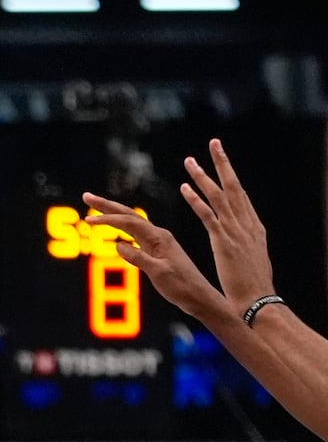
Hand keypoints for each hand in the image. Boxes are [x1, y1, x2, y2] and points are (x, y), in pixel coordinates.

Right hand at [83, 192, 226, 320]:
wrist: (198, 296)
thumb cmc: (181, 286)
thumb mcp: (159, 273)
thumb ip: (139, 258)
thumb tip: (119, 246)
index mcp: (159, 238)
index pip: (128, 222)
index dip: (107, 219)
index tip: (87, 220)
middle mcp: (158, 236)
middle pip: (128, 215)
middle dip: (106, 206)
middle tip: (87, 197)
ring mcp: (157, 242)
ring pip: (131, 222)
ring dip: (112, 214)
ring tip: (94, 210)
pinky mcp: (156, 250)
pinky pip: (135, 234)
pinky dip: (121, 227)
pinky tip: (115, 228)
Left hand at [180, 139, 276, 309]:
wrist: (257, 298)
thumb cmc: (252, 282)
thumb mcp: (249, 255)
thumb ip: (243, 240)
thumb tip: (242, 233)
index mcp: (253, 225)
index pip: (240, 194)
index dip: (231, 175)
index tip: (223, 158)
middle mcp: (246, 223)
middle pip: (233, 186)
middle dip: (223, 164)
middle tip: (214, 143)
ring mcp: (236, 231)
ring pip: (219, 196)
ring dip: (204, 177)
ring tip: (191, 161)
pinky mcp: (224, 241)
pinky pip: (208, 216)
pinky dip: (196, 201)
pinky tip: (185, 188)